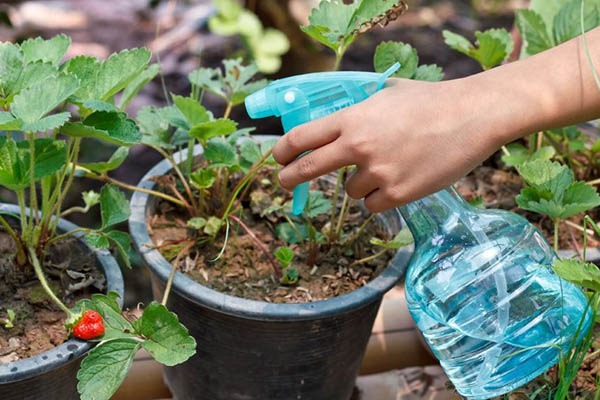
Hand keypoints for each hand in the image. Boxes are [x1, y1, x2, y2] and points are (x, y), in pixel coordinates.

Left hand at [272, 77, 506, 212]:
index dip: (283, 151)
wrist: (473, 115)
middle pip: (309, 169)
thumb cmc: (431, 101)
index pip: (301, 137)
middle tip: (285, 182)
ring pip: (350, 191)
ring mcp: (378, 171)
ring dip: (361, 183)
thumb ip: (357, 108)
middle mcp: (358, 145)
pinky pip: (372, 204)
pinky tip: (401, 179)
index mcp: (352, 118)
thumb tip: (334, 121)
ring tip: (392, 165)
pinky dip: (381, 197)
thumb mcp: (386, 94)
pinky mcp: (398, 193)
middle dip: (290, 178)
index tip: (279, 159)